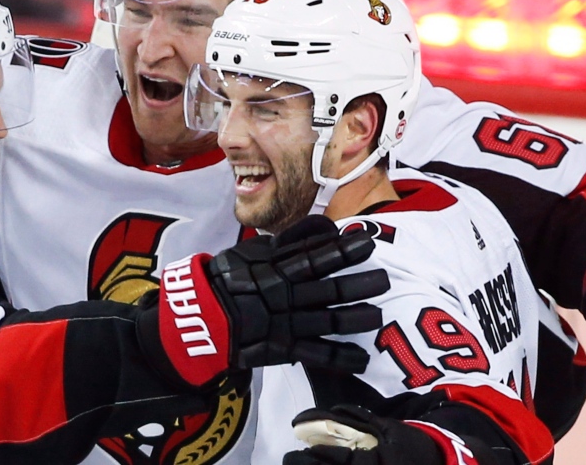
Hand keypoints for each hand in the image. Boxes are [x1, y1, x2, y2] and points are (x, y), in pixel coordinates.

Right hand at [141, 215, 389, 388]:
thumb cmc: (228, 279)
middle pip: (328, 289)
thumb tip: (325, 226)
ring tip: (378, 314)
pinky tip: (362, 358)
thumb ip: (291, 240)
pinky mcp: (283, 348)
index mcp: (278, 269)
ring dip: (355, 318)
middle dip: (358, 284)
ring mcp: (286, 324)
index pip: (315, 257)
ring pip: (328, 320)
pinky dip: (340, 358)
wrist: (200, 317)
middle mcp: (286, 296)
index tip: (368, 242)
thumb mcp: (255, 252)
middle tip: (385, 279)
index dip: (343, 250)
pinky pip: (316, 355)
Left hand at [284, 405, 448, 464]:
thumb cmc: (414, 445)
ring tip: (302, 464)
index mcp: (378, 460)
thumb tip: (335, 411)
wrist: (443, 464)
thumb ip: (362, 420)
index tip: (302, 450)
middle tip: (293, 459)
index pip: (339, 459)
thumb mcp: (391, 428)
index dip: (317, 455)